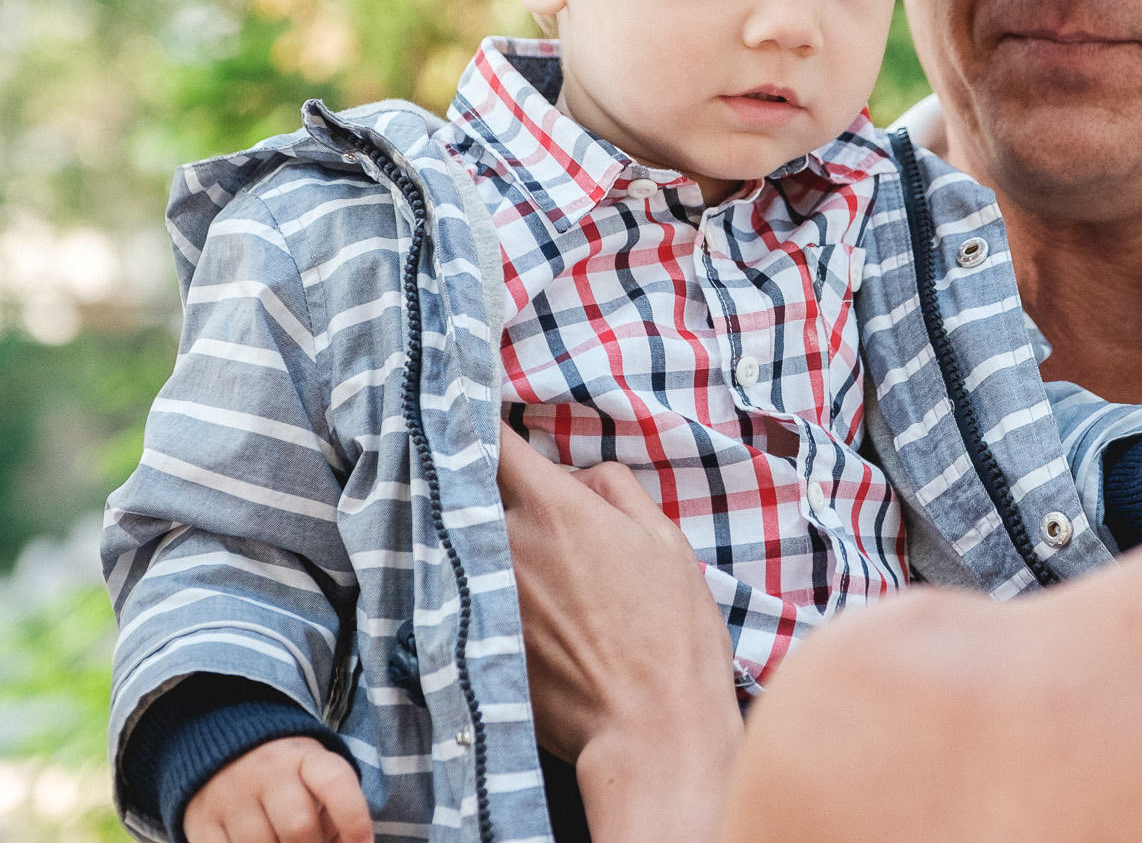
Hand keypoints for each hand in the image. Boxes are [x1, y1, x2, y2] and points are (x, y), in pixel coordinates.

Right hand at [184, 737, 369, 842]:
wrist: (220, 745)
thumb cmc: (285, 773)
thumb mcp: (313, 774)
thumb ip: (334, 810)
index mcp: (303, 756)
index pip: (335, 782)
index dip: (355, 818)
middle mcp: (264, 771)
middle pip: (299, 827)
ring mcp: (229, 796)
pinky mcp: (202, 822)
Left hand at [493, 425, 740, 842]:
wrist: (650, 730)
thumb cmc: (670, 633)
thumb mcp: (664, 541)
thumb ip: (615, 489)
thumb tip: (582, 475)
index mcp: (552, 509)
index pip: (492, 442)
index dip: (481, 419)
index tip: (480, 410)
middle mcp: (504, 545)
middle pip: (476, 494)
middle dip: (493, 487)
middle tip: (520, 496)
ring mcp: (484, 597)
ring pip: (470, 545)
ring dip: (491, 540)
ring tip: (535, 561)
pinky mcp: (478, 643)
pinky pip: (472, 596)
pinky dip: (489, 590)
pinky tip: (529, 609)